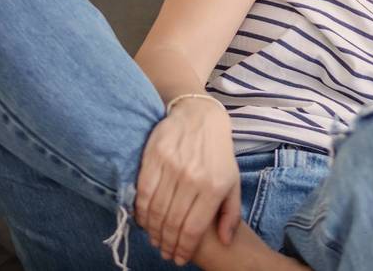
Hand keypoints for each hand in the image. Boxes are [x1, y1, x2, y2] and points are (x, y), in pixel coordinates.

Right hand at [136, 97, 240, 264]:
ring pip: (155, 210)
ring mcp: (172, 167)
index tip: (178, 258)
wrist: (200, 116)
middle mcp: (192, 178)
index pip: (193, 228)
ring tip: (154, 240)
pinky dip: (140, 211)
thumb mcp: (232, 181)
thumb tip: (224, 240)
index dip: (183, 248)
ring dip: (152, 231)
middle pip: (172, 223)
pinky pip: (143, 192)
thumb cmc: (218, 153)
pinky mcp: (154, 157)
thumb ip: (230, 213)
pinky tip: (143, 220)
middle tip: (164, 252)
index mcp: (214, 187)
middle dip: (167, 243)